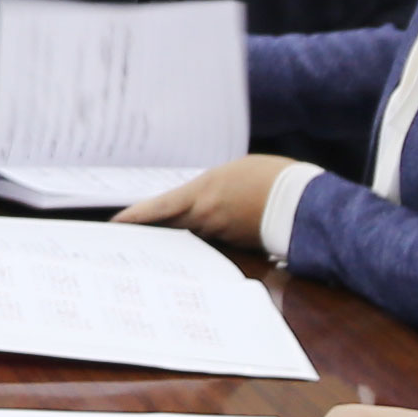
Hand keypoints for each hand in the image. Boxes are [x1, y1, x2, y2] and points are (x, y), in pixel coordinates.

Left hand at [116, 154, 288, 248]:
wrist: (302, 202)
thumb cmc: (271, 177)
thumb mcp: (234, 172)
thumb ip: (211, 187)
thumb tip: (203, 198)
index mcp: (203, 193)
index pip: (159, 208)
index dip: (135, 217)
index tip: (116, 223)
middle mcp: (206, 217)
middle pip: (169, 226)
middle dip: (150, 229)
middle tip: (128, 232)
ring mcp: (221, 233)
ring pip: (190, 233)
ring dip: (177, 232)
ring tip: (159, 232)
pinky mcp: (236, 244)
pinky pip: (213, 240)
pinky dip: (204, 236)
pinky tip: (202, 234)